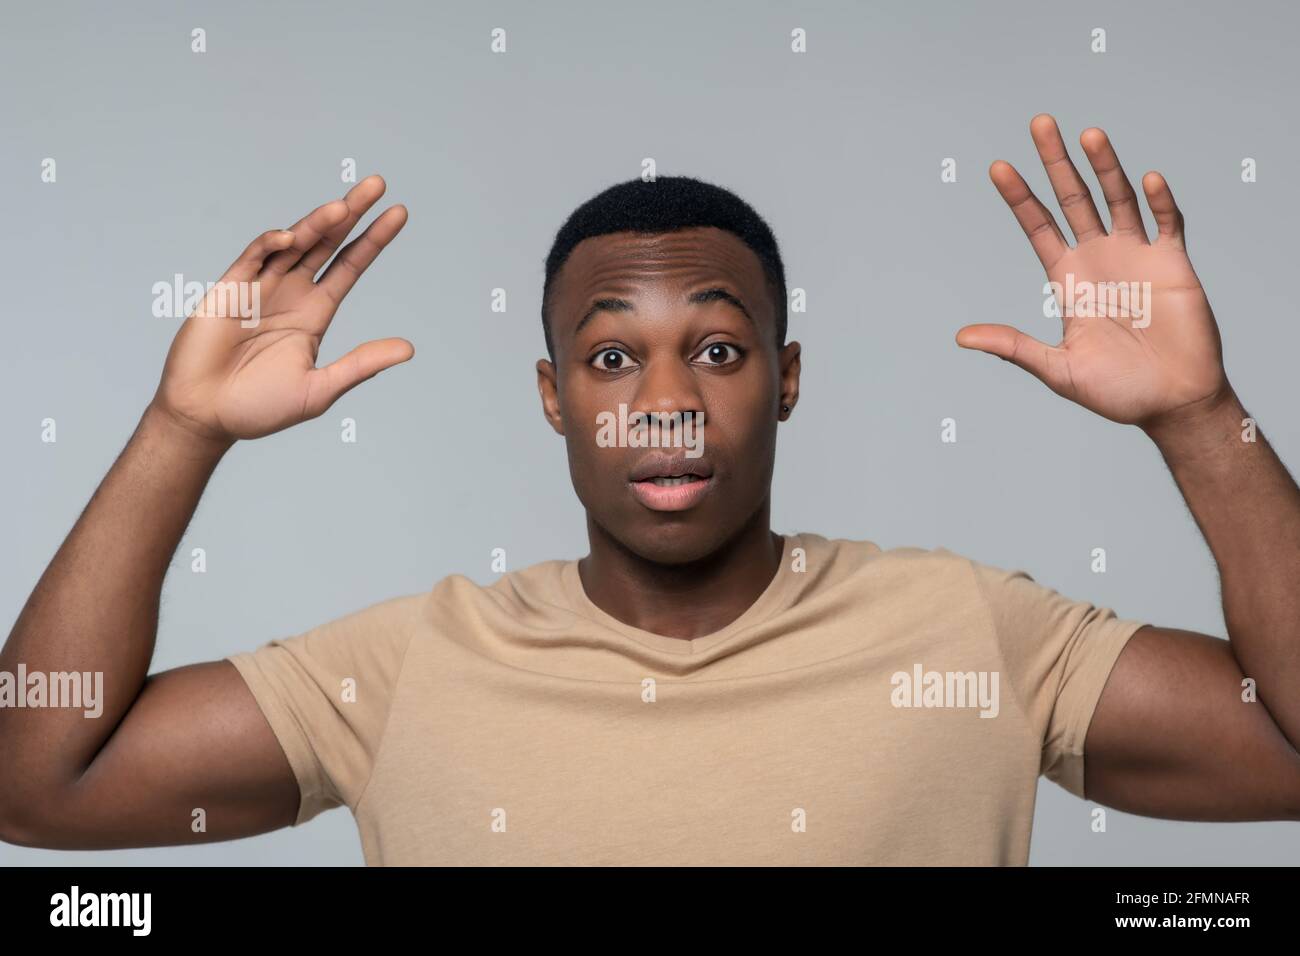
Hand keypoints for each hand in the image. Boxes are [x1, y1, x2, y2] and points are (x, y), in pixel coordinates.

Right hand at [151, 175, 411, 444]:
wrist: (206, 415)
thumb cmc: (259, 407)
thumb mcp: (320, 388)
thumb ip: (362, 364)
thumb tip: (409, 349)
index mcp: (315, 313)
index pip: (350, 266)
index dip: (373, 240)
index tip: (399, 213)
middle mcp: (291, 292)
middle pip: (328, 243)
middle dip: (352, 213)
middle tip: (378, 184)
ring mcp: (261, 287)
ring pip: (295, 243)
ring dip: (318, 223)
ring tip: (344, 206)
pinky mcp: (230, 288)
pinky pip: (254, 256)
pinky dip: (272, 244)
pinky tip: (293, 238)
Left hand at [957, 114, 1230, 427]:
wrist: (1173, 402)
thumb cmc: (1116, 391)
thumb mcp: (1056, 369)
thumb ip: (1013, 348)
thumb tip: (961, 337)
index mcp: (1067, 280)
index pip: (1038, 226)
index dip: (1019, 197)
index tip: (998, 167)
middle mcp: (1099, 259)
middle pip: (1073, 199)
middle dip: (1057, 163)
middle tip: (1040, 122)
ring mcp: (1136, 257)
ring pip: (1117, 199)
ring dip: (1105, 167)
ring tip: (1089, 135)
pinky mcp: (1173, 264)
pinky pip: (1167, 222)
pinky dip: (1159, 201)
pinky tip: (1147, 179)